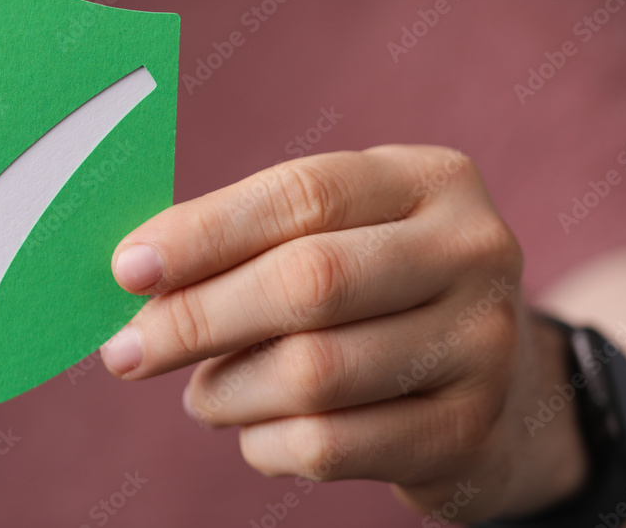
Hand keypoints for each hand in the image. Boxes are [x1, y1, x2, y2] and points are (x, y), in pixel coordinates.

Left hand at [100, 145, 588, 521]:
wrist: (498, 388)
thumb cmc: (379, 294)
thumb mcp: (340, 238)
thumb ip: (254, 242)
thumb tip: (138, 276)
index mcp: (429, 180)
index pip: (303, 195)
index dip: (205, 232)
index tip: (127, 269)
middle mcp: (471, 252)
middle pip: (308, 283)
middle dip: (197, 319)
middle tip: (127, 351)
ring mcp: (483, 346)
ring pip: (311, 374)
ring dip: (225, 392)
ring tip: (202, 392)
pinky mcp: (467, 432)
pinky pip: (328, 446)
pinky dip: (263, 444)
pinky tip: (255, 431)